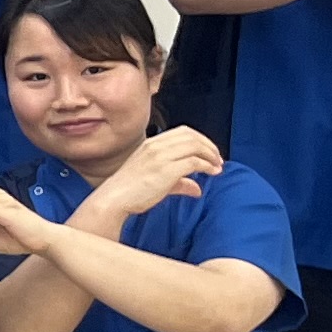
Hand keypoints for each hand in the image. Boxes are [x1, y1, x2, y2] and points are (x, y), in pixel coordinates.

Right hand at [86, 126, 220, 222]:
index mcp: (151, 143)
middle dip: (210, 146)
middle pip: (192, 136)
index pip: (183, 132)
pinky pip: (194, 161)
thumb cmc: (130, 191)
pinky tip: (211, 173)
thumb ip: (179, 182)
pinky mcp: (166, 169)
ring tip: (217, 166)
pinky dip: (207, 166)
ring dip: (211, 155)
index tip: (210, 152)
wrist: (114, 199)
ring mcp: (160, 156)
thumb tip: (196, 189)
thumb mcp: (156, 180)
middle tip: (218, 159)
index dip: (201, 139)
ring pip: (195, 146)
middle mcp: (156, 146)